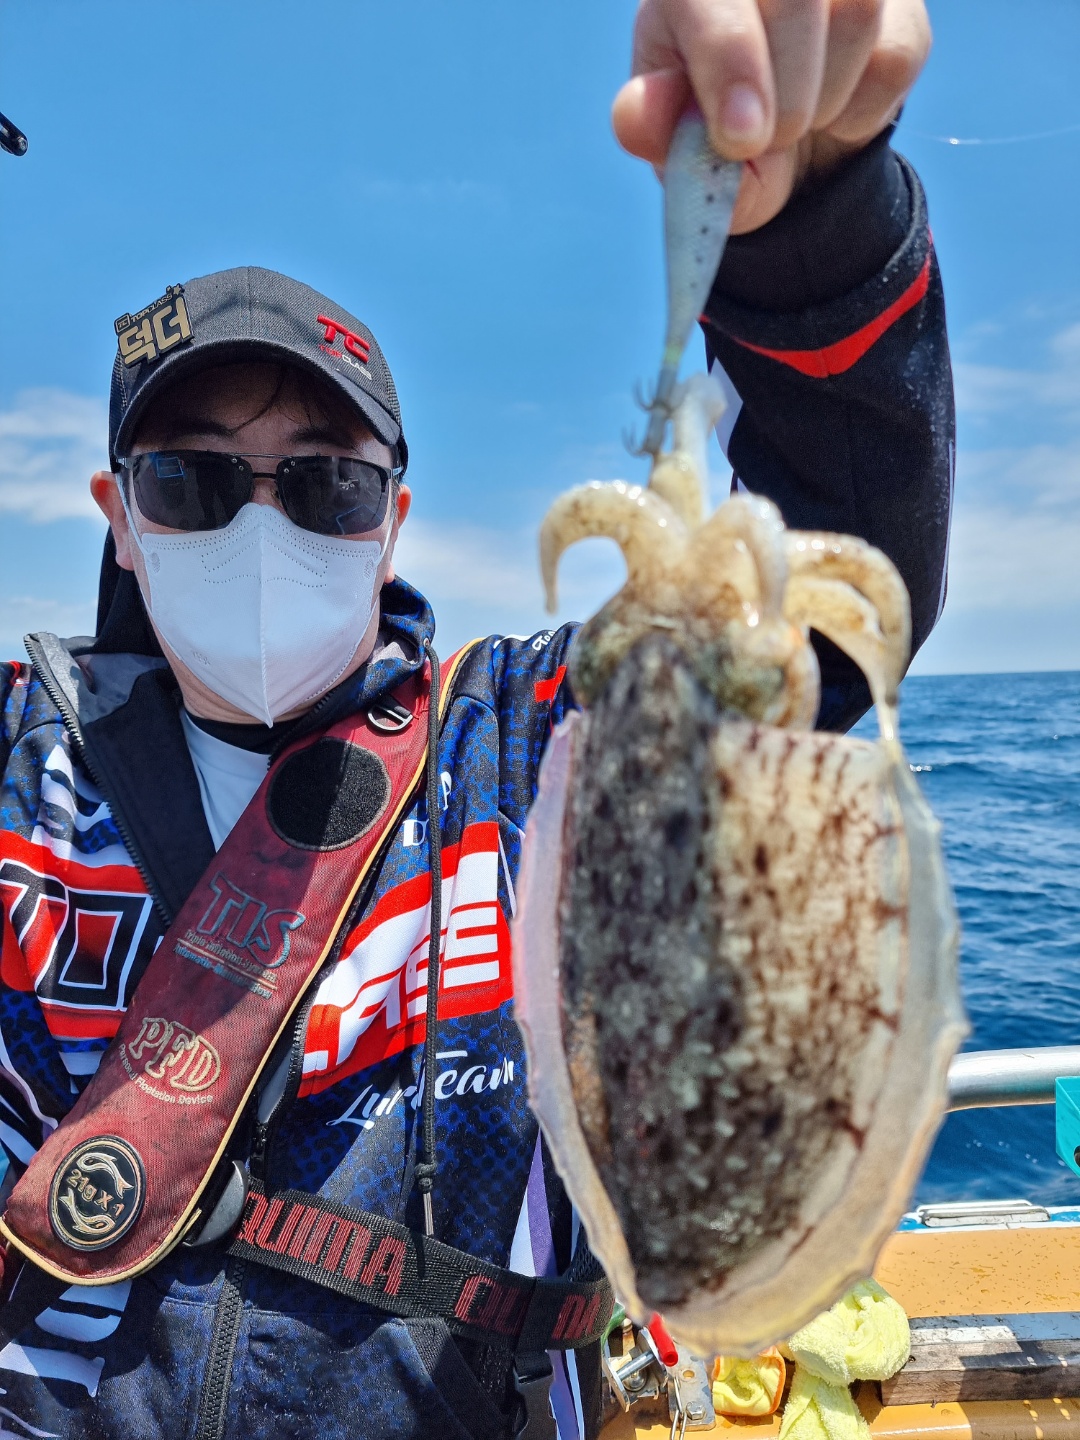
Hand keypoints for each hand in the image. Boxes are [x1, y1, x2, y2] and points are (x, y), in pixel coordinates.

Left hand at [612, 0, 930, 233]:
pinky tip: (832, 110)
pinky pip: (895, 56)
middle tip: (764, 144)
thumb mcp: (675, 145)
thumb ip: (653, 132)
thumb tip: (636, 119)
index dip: (732, 62)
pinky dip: (860, 113)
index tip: (741, 139)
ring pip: (855, 15)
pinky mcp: (899, 2)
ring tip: (793, 124)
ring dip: (823, 104)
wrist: (784, 150)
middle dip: (785, 101)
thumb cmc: (713, 133)